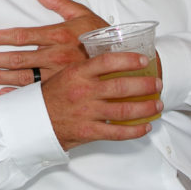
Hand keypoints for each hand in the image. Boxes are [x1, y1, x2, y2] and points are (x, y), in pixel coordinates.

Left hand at [0, 0, 108, 91]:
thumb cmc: (104, 37)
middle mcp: (56, 56)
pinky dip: (19, 96)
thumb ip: (58, 2)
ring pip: (23, 77)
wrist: (128, 62)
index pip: (22, 36)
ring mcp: (59, 75)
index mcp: (58, 35)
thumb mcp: (83, 14)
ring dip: (0, 77)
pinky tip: (4, 96)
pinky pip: (38, 94)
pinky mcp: (64, 89)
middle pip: (17, 59)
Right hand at [41, 52, 160, 149]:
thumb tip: (108, 56)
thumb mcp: (64, 73)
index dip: (128, 59)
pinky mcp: (88, 132)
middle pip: (121, 86)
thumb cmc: (49, 95)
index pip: (107, 61)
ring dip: (145, 108)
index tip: (143, 60)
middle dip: (145, 85)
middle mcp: (84, 91)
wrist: (32, 121)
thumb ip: (85, 66)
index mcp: (77, 73)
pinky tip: (145, 127)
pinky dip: (134, 131)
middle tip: (158, 82)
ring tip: (157, 104)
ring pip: (124, 110)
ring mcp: (87, 113)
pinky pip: (117, 133)